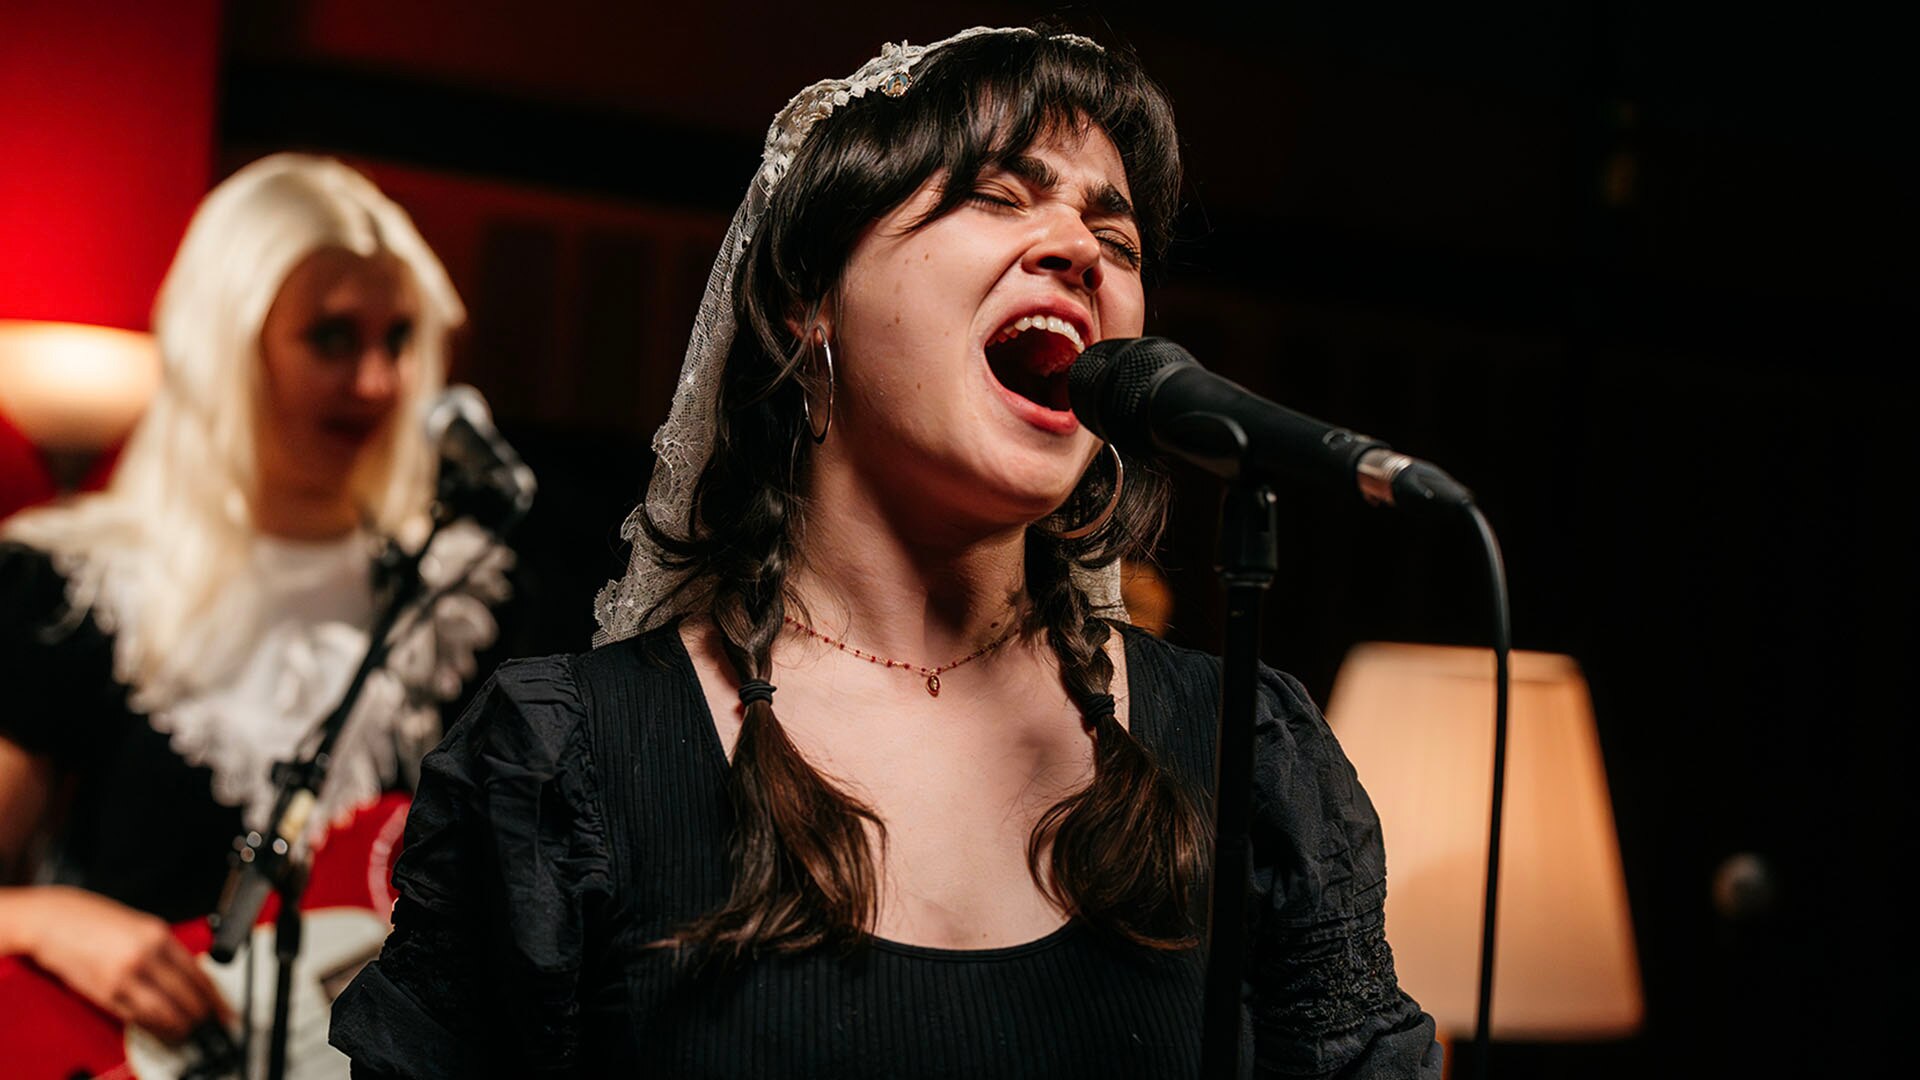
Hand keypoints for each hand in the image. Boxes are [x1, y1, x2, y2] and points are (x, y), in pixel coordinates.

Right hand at [21, 886, 231, 1043]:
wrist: (54, 920)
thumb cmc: (94, 920)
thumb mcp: (141, 926)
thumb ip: (165, 950)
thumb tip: (189, 976)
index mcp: (159, 935)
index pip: (198, 974)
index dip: (214, 998)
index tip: (223, 1010)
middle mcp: (145, 956)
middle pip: (186, 996)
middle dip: (200, 1015)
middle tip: (208, 1024)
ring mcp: (124, 976)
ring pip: (163, 1012)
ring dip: (178, 1026)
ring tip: (186, 1032)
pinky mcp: (104, 993)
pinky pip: (136, 1017)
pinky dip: (153, 1027)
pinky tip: (160, 1029)